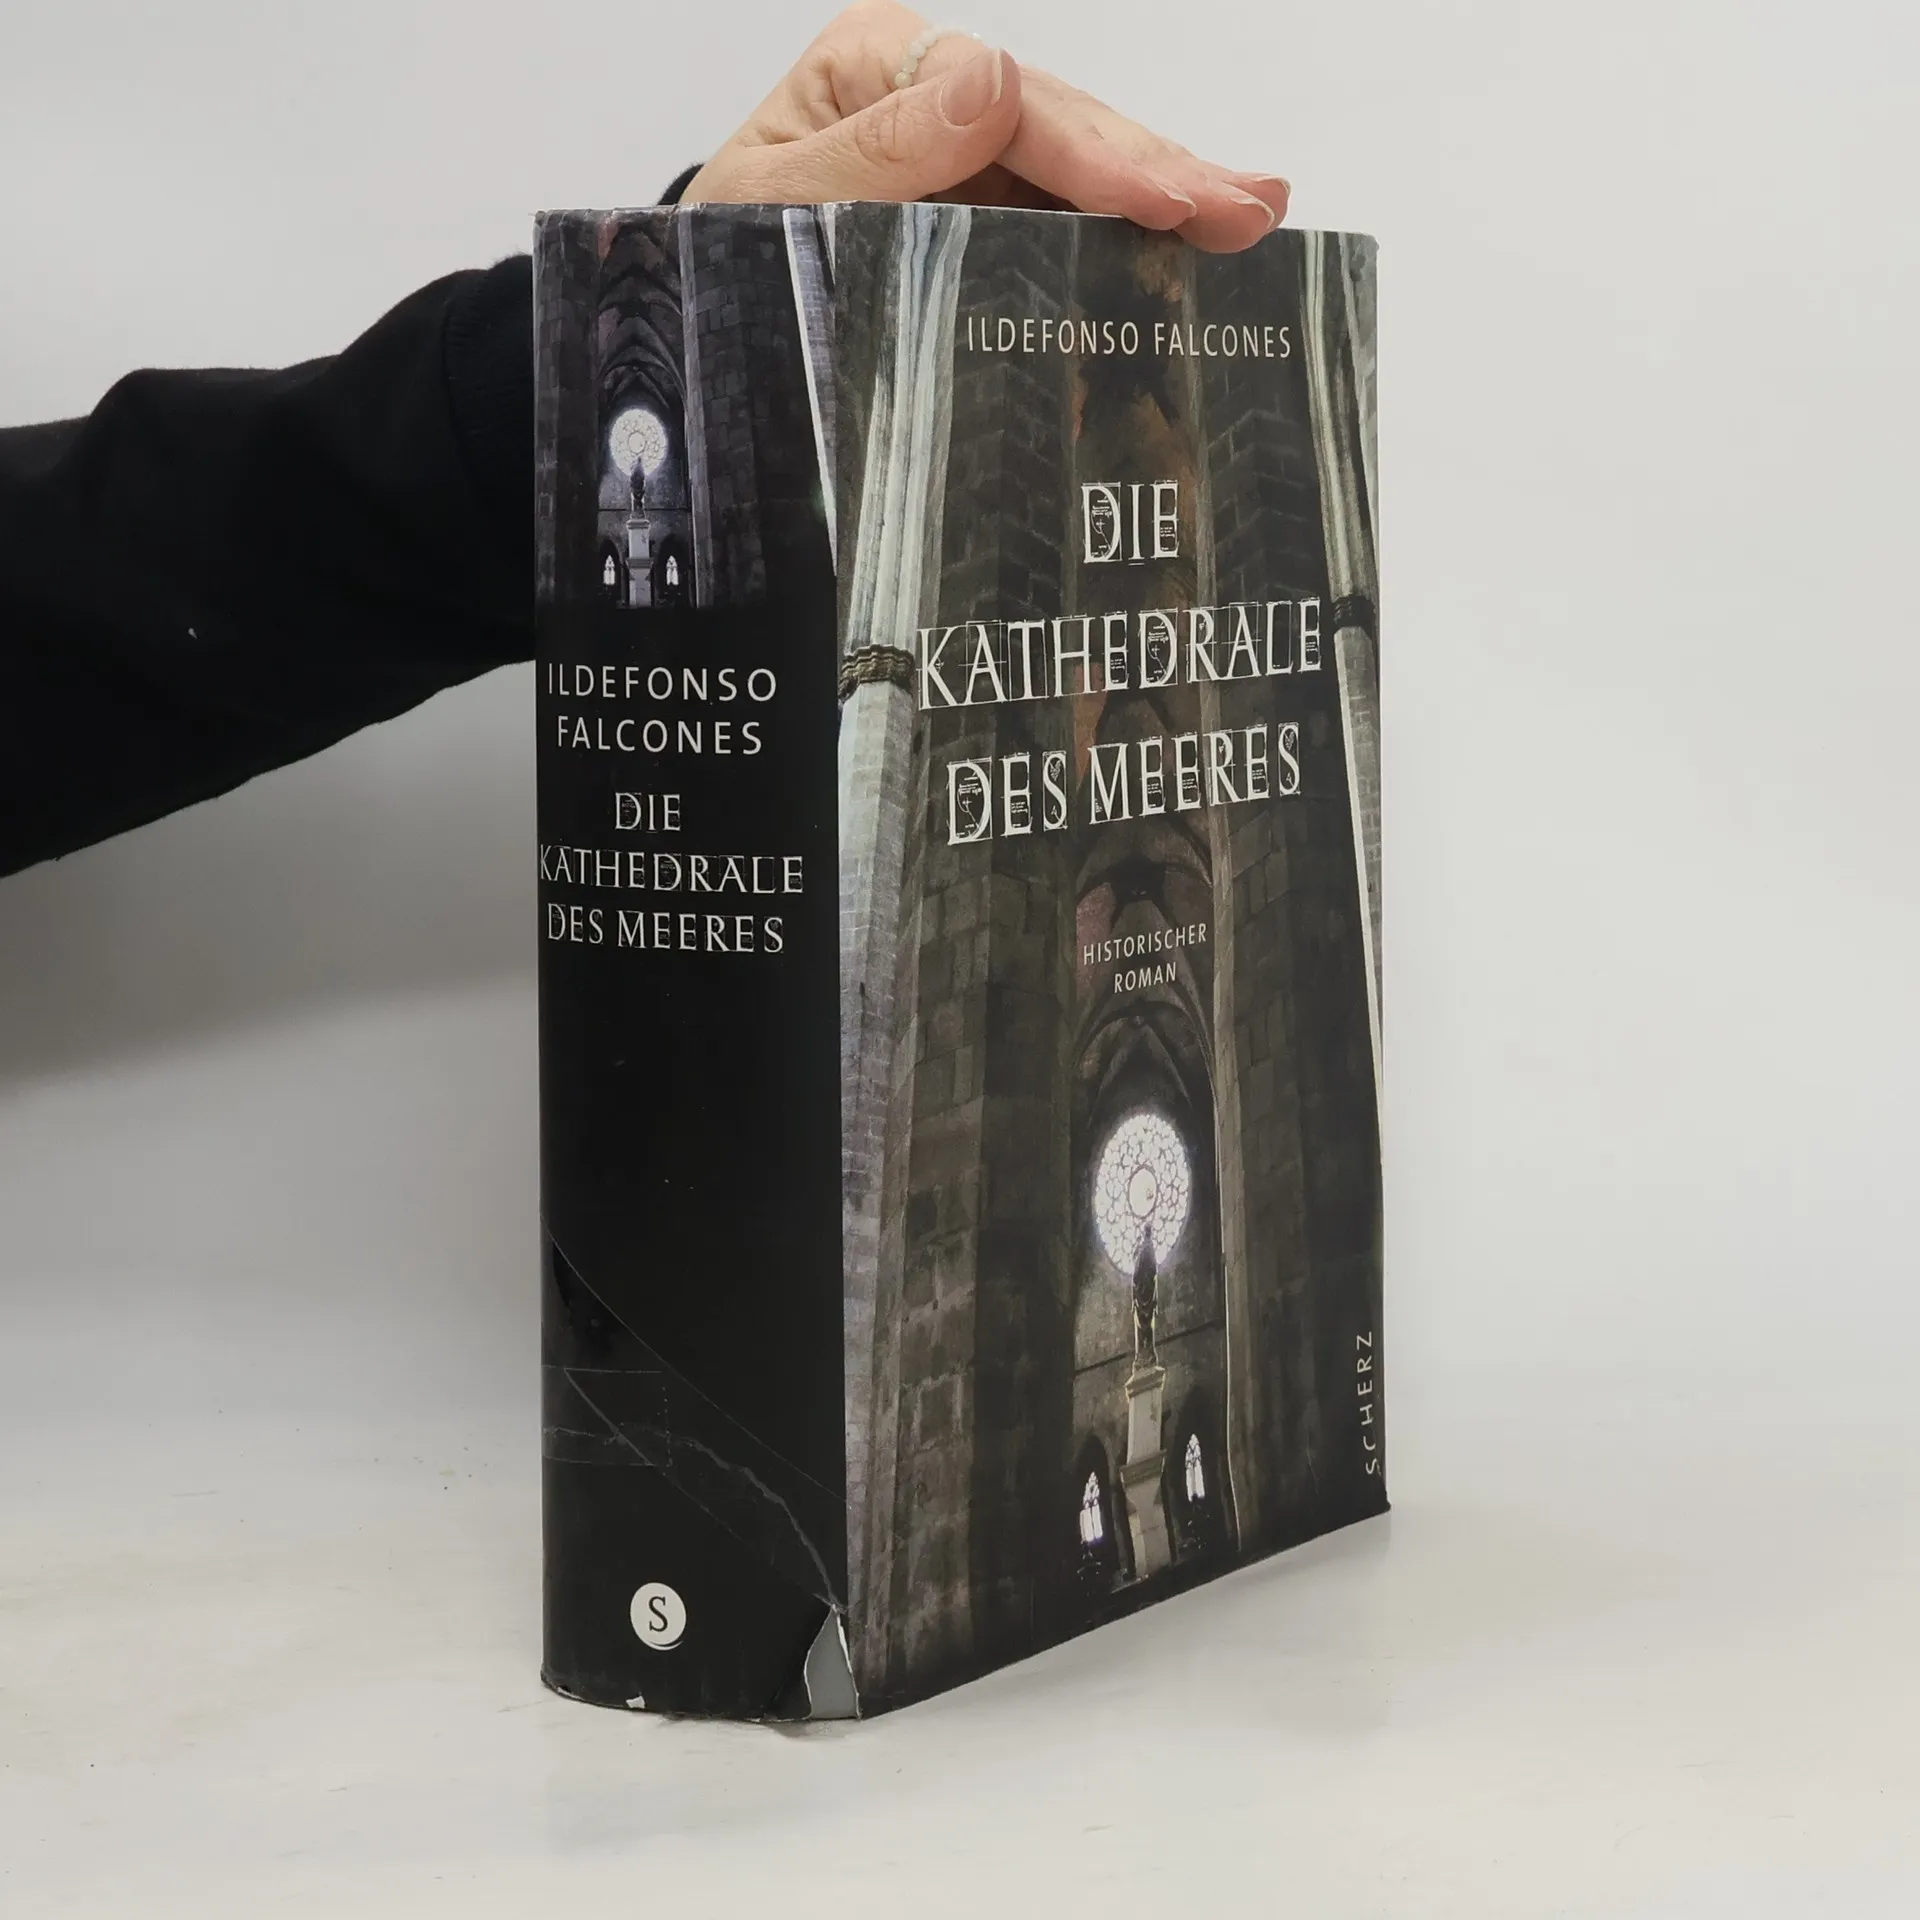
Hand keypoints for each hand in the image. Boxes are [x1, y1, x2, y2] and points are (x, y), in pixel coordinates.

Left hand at [679, 2, 1288, 252]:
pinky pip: (1065, 220)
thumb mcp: (771, 203)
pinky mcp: (985, 214)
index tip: (1164, 200)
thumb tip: (994, 81)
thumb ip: (875, 152)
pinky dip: (1131, 235)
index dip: (1093, 153)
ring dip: (1170, 196)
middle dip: (1160, 169)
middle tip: (1252, 208)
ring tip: (1256, 215)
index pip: (1008, 101)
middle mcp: (936, 97)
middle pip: (1065, 125)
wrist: (699, 325)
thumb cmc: (720, 258)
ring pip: (1081, 171)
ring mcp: (969, 156)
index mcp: (880, 67)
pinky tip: (1200, 233)